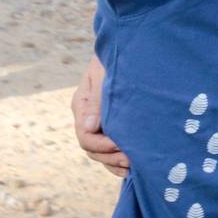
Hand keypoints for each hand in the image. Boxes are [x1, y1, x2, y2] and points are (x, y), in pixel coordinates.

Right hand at [72, 54, 128, 176]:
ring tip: (134, 165)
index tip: (120, 146)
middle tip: (132, 159)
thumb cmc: (117, 57)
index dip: (101, 146)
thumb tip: (90, 127)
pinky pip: (111, 153)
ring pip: (101, 155)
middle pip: (92, 149)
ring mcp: (100, 124)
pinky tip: (133, 170)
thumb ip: (97, 99)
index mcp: (83, 105)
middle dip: (111, 157)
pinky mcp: (113, 127)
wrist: (130, 48)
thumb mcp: (104, 73)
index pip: (85, 136)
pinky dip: (119, 163)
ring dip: (115, 163)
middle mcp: (88, 118)